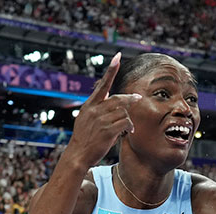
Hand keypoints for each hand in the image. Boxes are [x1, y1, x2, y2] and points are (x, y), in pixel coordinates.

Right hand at [65, 53, 140, 168]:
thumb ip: (96, 108)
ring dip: (128, 119)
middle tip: (138, 97)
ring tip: (128, 127)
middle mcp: (95, 110)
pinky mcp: (107, 131)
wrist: (78, 155)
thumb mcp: (85, 119)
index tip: (118, 56)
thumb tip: (109, 97)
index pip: (103, 85)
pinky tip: (128, 132)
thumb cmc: (84, 138)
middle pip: (118, 99)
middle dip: (130, 98)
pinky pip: (125, 123)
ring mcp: (101, 120)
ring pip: (123, 112)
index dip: (111, 70)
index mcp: (90, 105)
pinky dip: (129, 127)